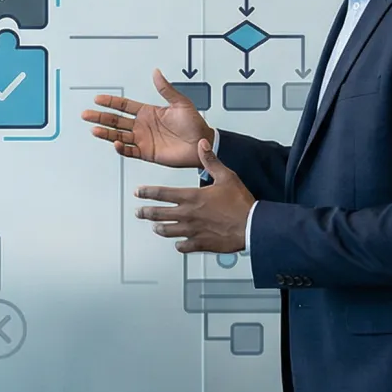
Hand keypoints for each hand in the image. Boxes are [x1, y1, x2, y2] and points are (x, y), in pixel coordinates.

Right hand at [81, 68, 212, 167]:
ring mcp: (142, 140)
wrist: (201, 143)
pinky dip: (121, 148)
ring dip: (106, 133)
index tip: (98, 99)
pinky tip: (115, 143)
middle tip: (86, 114)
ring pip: (118, 135)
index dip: (111, 102)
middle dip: (100, 117)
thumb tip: (156, 72)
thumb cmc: (194, 124)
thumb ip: (166, 89)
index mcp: (148, 112)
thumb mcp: (180, 103)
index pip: (124, 106)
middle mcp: (142, 126)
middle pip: (116, 120)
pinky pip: (129, 151)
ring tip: (94, 129)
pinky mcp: (146, 153)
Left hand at [134, 138, 254, 253]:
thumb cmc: (241, 203)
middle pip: (158, 214)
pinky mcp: (201, 244)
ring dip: (159, 228)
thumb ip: (211, 161)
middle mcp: (188, 214)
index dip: (147, 192)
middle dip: (145, 212)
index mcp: (192, 197)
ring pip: (167, 231)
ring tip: (155, 227)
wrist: (252, 225)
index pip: (161, 193)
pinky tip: (178, 243)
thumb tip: (201, 144)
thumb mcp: (226, 176)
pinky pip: (183, 246)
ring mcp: (193, 230)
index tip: (138, 192)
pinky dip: (179, 245)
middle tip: (139, 212)